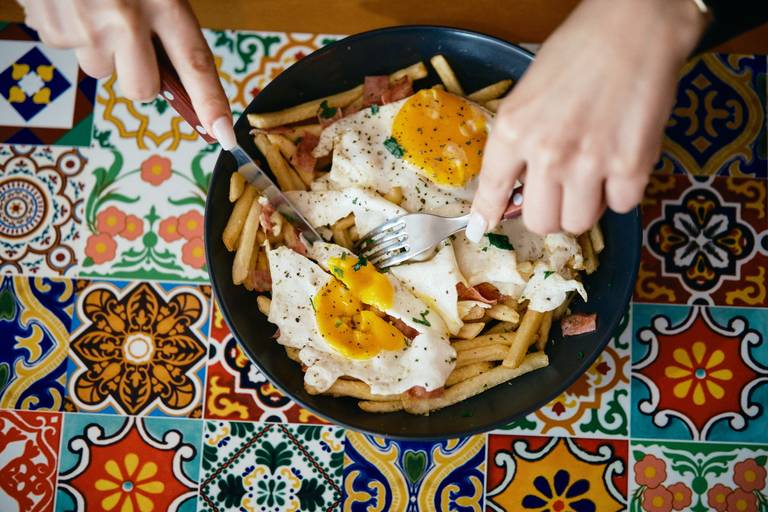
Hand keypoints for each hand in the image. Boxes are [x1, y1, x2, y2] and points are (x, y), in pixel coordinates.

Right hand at [18, 0, 234, 142]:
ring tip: (95, 9)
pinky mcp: (51, 29)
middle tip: (133, 42)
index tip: (224, 134)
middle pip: (142, 90)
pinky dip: (72, 33)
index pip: (195, 64)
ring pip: (101, 71)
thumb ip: (167, 23)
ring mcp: (86, 28)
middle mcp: (125, 20)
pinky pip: (69, 51)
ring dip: (102, 50)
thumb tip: (175, 74)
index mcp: (164, 3)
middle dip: (141, 78)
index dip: (211, 103)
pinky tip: (72, 3)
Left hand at [466, 0, 706, 239]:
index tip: (482, 227)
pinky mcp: (631, 166)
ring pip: (578, 223)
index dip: (487, 213)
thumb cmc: (579, 50)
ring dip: (585, 206)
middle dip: (549, 211)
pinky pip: (621, 206)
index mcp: (514, 130)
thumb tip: (518, 184)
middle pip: (540, 222)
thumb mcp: (529, 93)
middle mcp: (547, 153)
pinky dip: (622, 192)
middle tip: (560, 192)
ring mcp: (589, 163)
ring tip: (594, 175)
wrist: (635, 26)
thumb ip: (520, 140)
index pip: (493, 188)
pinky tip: (622, 162)